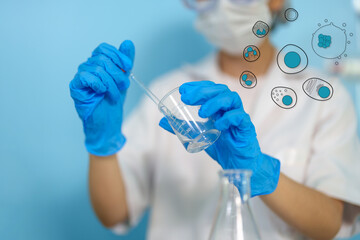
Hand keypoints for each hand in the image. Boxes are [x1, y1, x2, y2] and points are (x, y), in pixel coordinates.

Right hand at [69, 41, 134, 155]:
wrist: (108, 124)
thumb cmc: (112, 103)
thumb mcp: (123, 80)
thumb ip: (125, 62)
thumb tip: (128, 43)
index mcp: (97, 64)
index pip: (103, 48)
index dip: (117, 55)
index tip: (128, 68)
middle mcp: (87, 67)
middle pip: (102, 58)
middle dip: (118, 73)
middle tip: (124, 86)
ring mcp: (80, 77)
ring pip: (98, 68)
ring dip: (111, 83)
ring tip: (114, 95)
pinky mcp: (75, 88)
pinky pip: (86, 76)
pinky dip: (99, 84)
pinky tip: (102, 92)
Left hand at [159, 81, 279, 196]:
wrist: (237, 165)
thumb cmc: (221, 147)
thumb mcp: (197, 134)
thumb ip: (182, 127)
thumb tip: (161, 120)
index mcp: (218, 107)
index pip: (210, 89)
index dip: (197, 86)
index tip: (183, 89)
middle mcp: (229, 109)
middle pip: (220, 90)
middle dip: (203, 91)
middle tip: (187, 98)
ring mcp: (238, 117)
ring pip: (231, 98)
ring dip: (214, 102)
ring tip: (201, 112)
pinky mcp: (246, 128)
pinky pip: (240, 116)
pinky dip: (228, 117)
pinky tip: (219, 124)